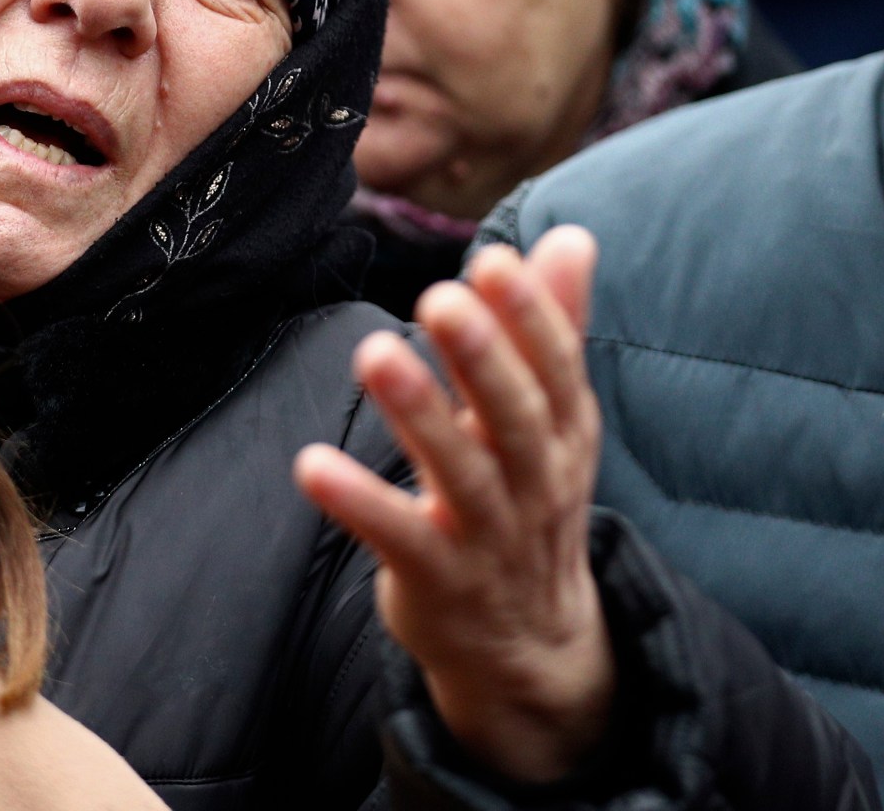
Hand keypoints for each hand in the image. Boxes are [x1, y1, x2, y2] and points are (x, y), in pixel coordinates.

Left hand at [295, 226, 610, 784]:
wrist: (527, 645)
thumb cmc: (528, 501)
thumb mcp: (553, 421)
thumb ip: (557, 327)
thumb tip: (573, 237)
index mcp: (565, 435)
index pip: (557, 370)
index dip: (531, 316)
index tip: (496, 260)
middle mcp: (534, 484)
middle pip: (515, 418)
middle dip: (482, 357)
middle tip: (442, 295)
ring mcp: (486, 537)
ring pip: (459, 474)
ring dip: (418, 413)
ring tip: (374, 352)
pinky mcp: (435, 578)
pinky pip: (397, 537)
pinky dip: (358, 502)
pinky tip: (310, 463)